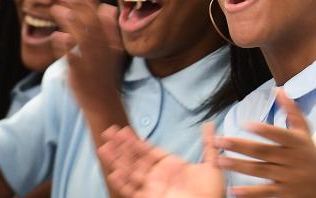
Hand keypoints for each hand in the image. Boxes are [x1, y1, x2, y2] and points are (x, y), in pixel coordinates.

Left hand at [51, 0, 124, 108]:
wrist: (103, 101)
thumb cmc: (103, 73)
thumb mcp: (112, 48)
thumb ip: (109, 27)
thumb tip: (108, 7)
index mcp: (109, 39)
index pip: (99, 14)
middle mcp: (102, 47)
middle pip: (89, 20)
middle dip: (75, 4)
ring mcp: (91, 59)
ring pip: (82, 35)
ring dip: (69, 21)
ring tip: (56, 9)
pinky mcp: (80, 72)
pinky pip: (72, 57)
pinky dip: (65, 46)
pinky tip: (56, 36)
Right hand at [98, 124, 223, 197]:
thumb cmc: (212, 191)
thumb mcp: (212, 164)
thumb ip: (208, 144)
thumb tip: (209, 125)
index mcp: (170, 167)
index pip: (147, 151)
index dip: (135, 141)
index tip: (123, 130)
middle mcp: (158, 177)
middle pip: (134, 159)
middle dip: (121, 146)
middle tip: (108, 132)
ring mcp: (153, 188)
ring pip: (130, 172)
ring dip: (117, 160)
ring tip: (103, 147)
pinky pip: (133, 191)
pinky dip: (123, 184)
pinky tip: (113, 173)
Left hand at [217, 89, 315, 197]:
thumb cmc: (311, 153)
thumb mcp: (304, 131)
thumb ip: (291, 111)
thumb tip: (278, 90)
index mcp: (295, 142)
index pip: (278, 135)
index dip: (264, 130)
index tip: (245, 124)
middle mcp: (290, 159)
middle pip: (263, 152)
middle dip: (240, 146)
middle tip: (219, 141)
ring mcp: (286, 177)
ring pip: (260, 170)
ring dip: (238, 166)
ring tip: (219, 161)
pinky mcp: (283, 192)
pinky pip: (265, 191)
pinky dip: (250, 192)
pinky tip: (233, 190)